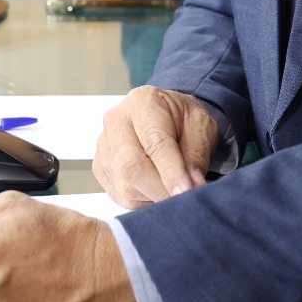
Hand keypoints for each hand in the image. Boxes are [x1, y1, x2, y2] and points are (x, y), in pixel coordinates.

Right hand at [93, 86, 217, 207]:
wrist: (169, 116)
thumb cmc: (184, 119)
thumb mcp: (202, 127)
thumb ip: (196, 156)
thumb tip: (192, 186)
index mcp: (143, 103)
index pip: (155, 143)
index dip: (172, 172)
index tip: (187, 191)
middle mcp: (116, 121)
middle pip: (130, 167)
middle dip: (161, 189)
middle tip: (185, 195)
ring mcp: (104, 146)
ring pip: (125, 187)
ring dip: (154, 196)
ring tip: (171, 184)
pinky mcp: (100, 168)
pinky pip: (121, 196)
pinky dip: (143, 199)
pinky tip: (155, 185)